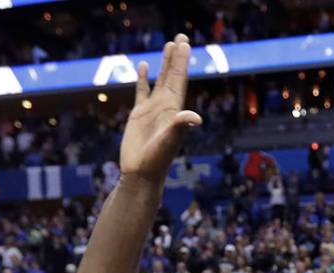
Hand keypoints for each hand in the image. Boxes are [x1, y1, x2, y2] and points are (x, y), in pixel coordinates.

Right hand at [119, 35, 201, 183]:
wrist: (142, 175)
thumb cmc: (156, 161)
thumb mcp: (169, 142)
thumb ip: (180, 127)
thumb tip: (194, 117)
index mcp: (174, 109)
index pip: (179, 79)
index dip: (182, 61)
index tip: (183, 43)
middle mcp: (166, 106)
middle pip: (172, 75)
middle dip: (176, 56)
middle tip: (181, 36)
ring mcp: (152, 110)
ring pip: (160, 80)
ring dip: (164, 64)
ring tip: (168, 45)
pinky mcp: (138, 115)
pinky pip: (142, 92)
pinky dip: (143, 79)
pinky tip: (144, 66)